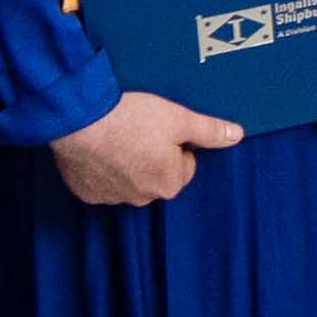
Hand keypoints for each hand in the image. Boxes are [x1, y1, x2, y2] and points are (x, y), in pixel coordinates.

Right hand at [51, 89, 244, 206]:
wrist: (80, 121)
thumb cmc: (131, 119)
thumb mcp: (178, 118)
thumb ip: (209, 131)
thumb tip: (236, 135)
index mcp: (169, 183)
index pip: (184, 165)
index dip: (176, 144)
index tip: (160, 129)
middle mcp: (143, 198)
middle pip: (157, 174)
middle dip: (152, 156)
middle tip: (138, 130)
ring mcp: (113, 198)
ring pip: (129, 180)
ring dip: (127, 163)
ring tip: (117, 136)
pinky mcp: (88, 193)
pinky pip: (102, 182)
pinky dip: (103, 168)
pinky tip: (99, 148)